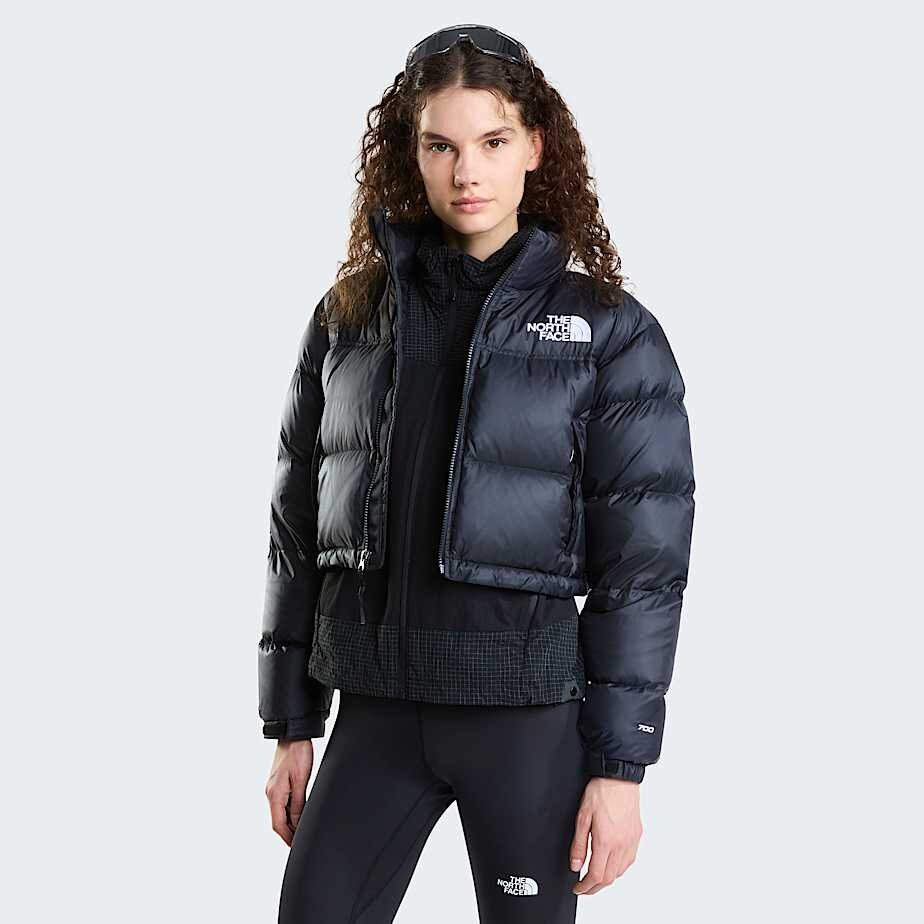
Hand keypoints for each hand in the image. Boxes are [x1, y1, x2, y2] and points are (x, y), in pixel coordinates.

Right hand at [265, 739, 314, 845]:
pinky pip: (281, 804)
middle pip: (277, 822)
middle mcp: (270, 793)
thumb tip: (298, 824)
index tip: (296, 848)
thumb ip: (299, 804)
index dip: (288, 838)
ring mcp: (272, 788)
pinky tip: (297, 816)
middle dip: (288, 835)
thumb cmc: (298, 754)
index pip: (278, 825)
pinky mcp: (277, 783)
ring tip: (300, 834)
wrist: (293, 734)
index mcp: (274, 794)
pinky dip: (288, 814)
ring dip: (288, 825)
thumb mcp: (301, 780)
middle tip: (300, 845)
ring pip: (279, 813)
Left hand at [570, 777, 642, 894]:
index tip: (578, 888)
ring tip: (596, 875)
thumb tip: (575, 865)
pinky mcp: (637, 835)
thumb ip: (579, 844)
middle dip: (595, 887)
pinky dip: (619, 868)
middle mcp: (621, 844)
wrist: (620, 777)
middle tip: (584, 887)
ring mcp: (631, 841)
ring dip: (607, 878)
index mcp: (606, 841)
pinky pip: (629, 860)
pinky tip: (612, 862)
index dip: (585, 887)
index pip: (596, 875)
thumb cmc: (601, 791)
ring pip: (621, 872)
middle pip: (609, 878)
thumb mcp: (582, 817)